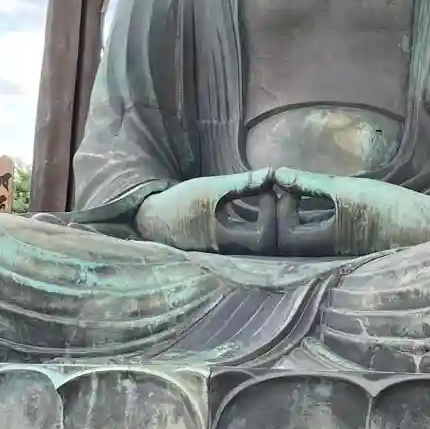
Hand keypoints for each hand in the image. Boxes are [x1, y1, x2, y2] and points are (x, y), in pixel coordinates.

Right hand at [136, 173, 277, 253]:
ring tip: (266, 195)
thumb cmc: (179, 203)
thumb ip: (243, 183)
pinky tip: (255, 204)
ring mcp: (229, 254)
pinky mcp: (227, 249)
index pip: (264, 237)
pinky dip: (257, 222)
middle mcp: (231, 255)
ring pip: (262, 242)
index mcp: (225, 242)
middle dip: (277, 218)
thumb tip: (272, 173)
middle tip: (276, 194)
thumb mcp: (211, 187)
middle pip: (270, 244)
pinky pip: (251, 238)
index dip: (271, 213)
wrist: (153, 220)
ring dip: (268, 219)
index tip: (268, 190)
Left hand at [271, 170, 429, 257]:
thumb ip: (311, 184)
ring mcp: (333, 258)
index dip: (278, 209)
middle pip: (281, 247)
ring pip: (295, 246)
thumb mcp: (350, 190)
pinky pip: (311, 242)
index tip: (285, 184)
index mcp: (325, 247)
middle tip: (277, 192)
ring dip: (287, 221)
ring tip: (288, 195)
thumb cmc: (393, 209)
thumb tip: (277, 175)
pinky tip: (305, 205)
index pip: (282, 236)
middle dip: (273, 219)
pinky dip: (302, 224)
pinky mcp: (342, 252)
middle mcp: (324, 259)